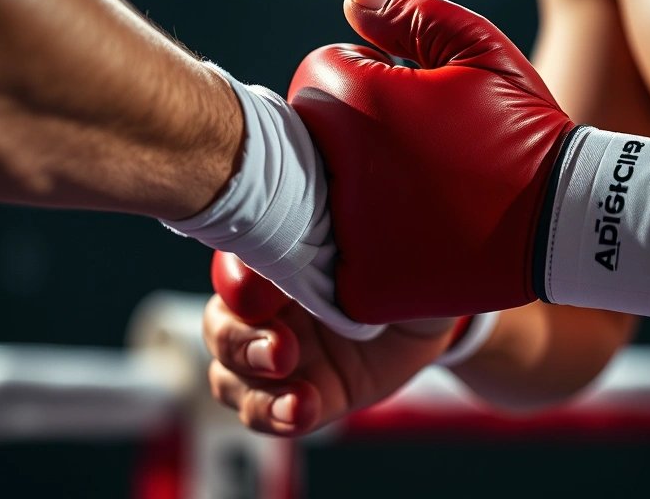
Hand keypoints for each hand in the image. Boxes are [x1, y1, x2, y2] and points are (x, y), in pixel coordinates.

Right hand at [204, 252, 453, 435]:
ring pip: (228, 377)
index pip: (235, 268)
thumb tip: (339, 234)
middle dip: (240, 341)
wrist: (429, 318)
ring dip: (253, 389)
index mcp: (275, 260)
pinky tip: (301, 410)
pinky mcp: (299, 397)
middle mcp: (266, 309)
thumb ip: (353, 246)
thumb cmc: (400, 267)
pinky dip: (277, 415)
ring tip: (297, 396)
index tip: (262, 292)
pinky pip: (267, 412)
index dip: (238, 282)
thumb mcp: (383, 252)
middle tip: (282, 349)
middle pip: (220, 326)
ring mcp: (276, 357)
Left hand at [288, 0, 649, 324]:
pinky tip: (413, 233)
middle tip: (411, 151)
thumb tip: (352, 5)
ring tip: (417, 192)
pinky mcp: (360, 289)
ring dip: (352, 191)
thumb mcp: (481, 51)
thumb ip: (411, 17)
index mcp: (357, 106)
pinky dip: (363, 247)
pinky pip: (334, 258)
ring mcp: (346, 239)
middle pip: (311, 141)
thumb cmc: (524, 128)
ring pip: (317, 201)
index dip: (364, 77)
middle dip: (350, 136)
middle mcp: (339, 173)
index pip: (317, 75)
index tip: (406, 101)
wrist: (567, 221)